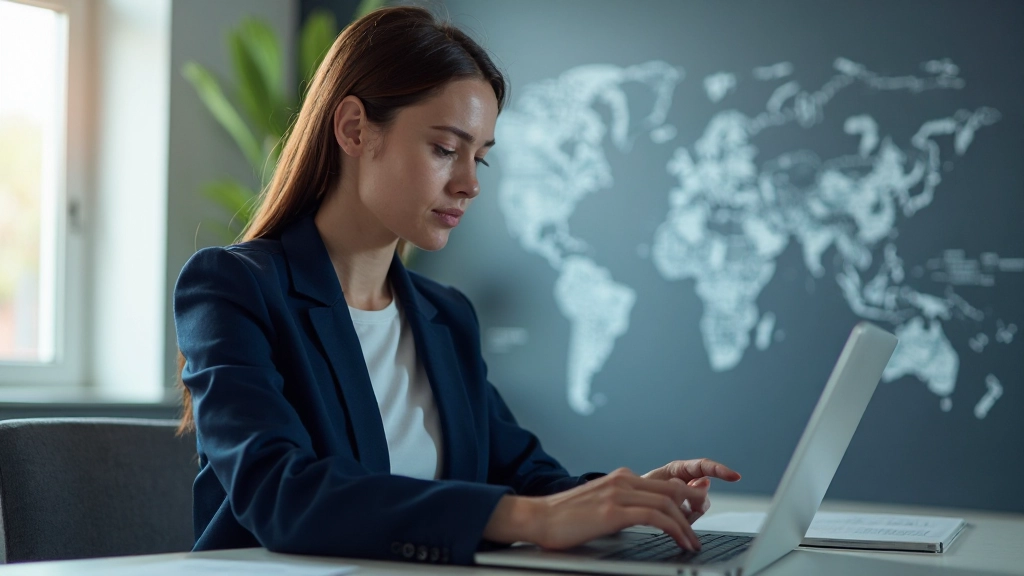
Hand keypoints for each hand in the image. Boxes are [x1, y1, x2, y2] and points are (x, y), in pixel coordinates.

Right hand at [483, 467, 708, 551]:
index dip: (685, 501)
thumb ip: (621, 505)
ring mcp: (618, 493)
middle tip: (699, 531)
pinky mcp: (613, 511)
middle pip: (671, 490)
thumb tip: (641, 518)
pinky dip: (673, 528)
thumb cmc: (564, 518)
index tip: (695, 518)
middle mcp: (622, 480)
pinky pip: (655, 516)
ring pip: (667, 503)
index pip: (664, 485)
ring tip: (692, 543)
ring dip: (686, 525)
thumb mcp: (599, 505)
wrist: (537, 518)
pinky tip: (679, 541)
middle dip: (693, 511)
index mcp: (620, 477)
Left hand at [642, 459, 740, 523]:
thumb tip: (704, 483)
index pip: (704, 466)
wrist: (627, 504)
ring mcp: (686, 498)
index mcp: (678, 469)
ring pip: (699, 508)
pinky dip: (682, 521)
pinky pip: (691, 519)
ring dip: (685, 514)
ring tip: (667, 513)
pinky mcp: (684, 512)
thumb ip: (676, 484)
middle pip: (703, 494)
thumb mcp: (652, 483)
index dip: (721, 471)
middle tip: (677, 507)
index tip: (735, 477)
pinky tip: (670, 520)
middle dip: (693, 503)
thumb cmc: (637, 489)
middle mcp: (686, 482)